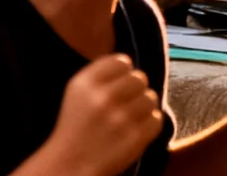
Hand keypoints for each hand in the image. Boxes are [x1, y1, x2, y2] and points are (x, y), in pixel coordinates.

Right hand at [43, 54, 163, 175]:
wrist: (69, 166)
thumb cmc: (76, 128)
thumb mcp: (77, 93)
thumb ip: (101, 74)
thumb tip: (130, 64)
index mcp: (85, 84)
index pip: (121, 61)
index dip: (124, 72)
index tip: (119, 83)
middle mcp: (103, 98)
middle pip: (140, 78)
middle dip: (136, 89)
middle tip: (126, 102)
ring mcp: (120, 118)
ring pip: (151, 98)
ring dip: (144, 107)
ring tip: (130, 118)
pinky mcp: (135, 137)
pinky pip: (157, 119)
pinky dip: (149, 125)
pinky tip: (135, 129)